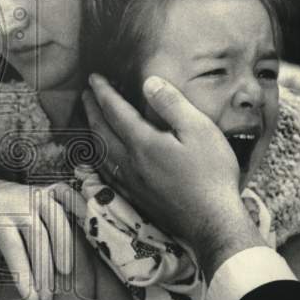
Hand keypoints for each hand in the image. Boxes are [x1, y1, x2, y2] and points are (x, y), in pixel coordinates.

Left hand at [0, 164, 77, 299]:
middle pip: (37, 234)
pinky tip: (82, 235)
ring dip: (63, 245)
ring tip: (66, 274)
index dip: (25, 276)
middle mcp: (13, 200)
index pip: (13, 247)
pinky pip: (63, 198)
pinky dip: (75, 213)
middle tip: (48, 298)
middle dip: (45, 268)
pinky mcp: (40, 190)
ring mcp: (29, 192)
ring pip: (55, 216)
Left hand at [82, 74, 263, 275]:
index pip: (115, 111)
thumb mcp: (199, 129)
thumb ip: (171, 104)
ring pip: (101, 153)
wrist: (213, 222)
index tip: (93, 77)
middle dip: (91, 110)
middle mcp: (130, 162)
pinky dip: (99, 157)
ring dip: (92, 132)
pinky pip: (107, 171)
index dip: (103, 92)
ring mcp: (131, 182)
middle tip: (86, 94)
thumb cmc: (211, 174)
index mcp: (142, 143)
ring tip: (90, 120)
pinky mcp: (137, 196)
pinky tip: (103, 157)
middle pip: (101, 131)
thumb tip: (149, 82)